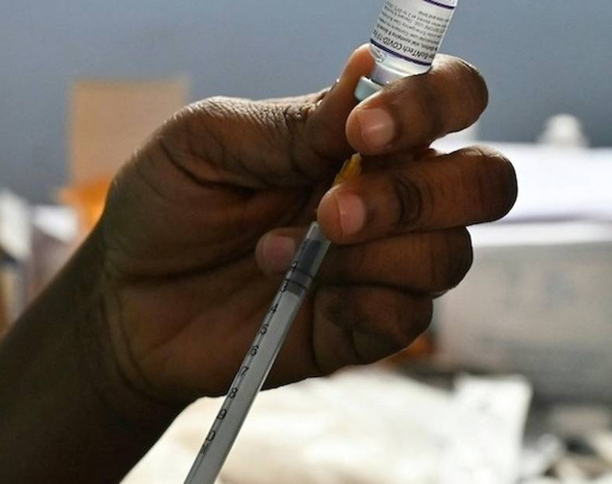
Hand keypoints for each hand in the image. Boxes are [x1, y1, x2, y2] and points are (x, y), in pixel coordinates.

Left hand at [94, 45, 516, 404]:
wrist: (126, 301)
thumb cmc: (167, 206)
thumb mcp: (206, 143)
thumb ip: (291, 122)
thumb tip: (368, 69)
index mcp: (360, 136)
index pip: (452, 99)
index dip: (433, 104)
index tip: (364, 128)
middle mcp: (389, 196)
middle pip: (484, 182)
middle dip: (418, 193)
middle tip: (330, 209)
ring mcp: (380, 266)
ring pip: (450, 254)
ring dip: (369, 252)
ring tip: (274, 253)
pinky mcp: (361, 327)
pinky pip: (409, 317)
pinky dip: (359, 300)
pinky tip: (295, 293)